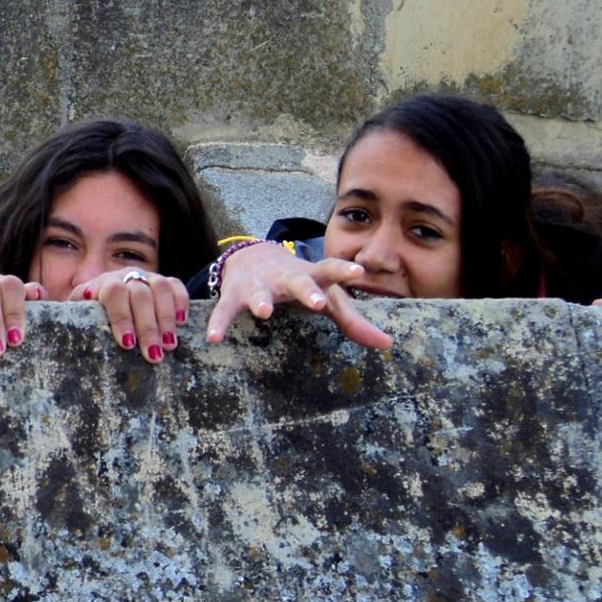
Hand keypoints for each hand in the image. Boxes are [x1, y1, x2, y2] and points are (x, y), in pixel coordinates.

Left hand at [70, 268, 187, 362]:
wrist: (104, 296)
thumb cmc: (89, 315)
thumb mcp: (74, 313)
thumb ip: (60, 309)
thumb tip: (39, 295)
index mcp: (103, 283)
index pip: (114, 293)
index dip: (122, 317)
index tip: (126, 344)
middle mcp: (126, 276)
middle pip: (140, 295)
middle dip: (147, 327)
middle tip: (152, 355)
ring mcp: (147, 277)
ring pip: (161, 289)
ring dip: (166, 319)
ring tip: (169, 346)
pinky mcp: (166, 282)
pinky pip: (177, 287)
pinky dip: (181, 303)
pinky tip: (182, 323)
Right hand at [204, 243, 390, 348]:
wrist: (252, 256)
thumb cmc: (299, 282)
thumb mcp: (326, 297)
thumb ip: (353, 321)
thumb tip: (387, 345)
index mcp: (311, 275)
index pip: (330, 270)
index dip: (344, 270)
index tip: (358, 271)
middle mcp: (285, 277)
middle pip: (297, 281)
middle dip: (306, 290)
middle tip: (317, 301)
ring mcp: (258, 285)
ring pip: (260, 293)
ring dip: (261, 301)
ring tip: (263, 313)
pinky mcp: (234, 296)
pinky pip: (226, 311)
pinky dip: (219, 322)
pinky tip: (213, 338)